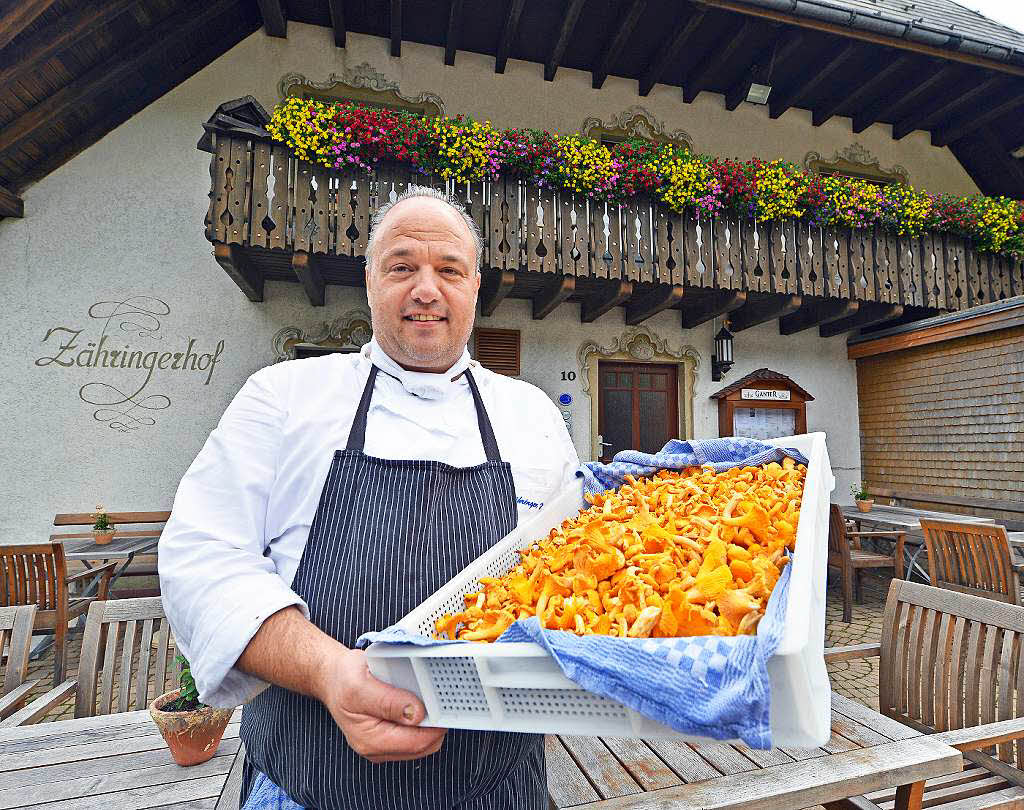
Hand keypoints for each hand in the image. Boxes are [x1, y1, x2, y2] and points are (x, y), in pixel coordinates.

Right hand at [316, 647, 446, 762]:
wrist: (332, 678)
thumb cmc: (343, 680)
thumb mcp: (362, 685)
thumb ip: (389, 701)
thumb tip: (417, 713)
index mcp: (371, 740)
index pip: (417, 742)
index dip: (435, 724)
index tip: (443, 703)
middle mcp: (378, 748)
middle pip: (424, 745)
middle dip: (434, 722)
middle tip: (435, 696)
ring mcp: (385, 744)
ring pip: (423, 740)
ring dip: (428, 720)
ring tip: (422, 697)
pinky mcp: (390, 736)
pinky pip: (415, 733)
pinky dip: (421, 718)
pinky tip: (416, 701)